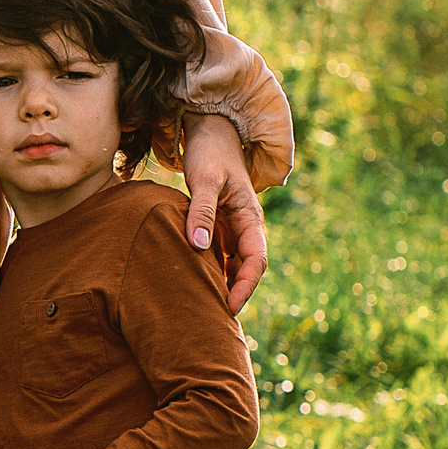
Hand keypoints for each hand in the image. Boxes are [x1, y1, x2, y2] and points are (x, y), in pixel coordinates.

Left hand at [181, 115, 267, 314]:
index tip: (228, 306)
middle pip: (245, 268)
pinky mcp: (217, 225)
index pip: (256, 260)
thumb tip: (199, 247)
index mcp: (251, 217)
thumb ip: (201, 212)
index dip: (245, 286)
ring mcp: (231, 227)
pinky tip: (191, 283)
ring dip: (221, 283)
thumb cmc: (209, 152)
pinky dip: (209, 269)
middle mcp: (244, 226)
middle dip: (234, 293)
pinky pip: (217, 254)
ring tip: (202, 307)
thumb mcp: (205, 180)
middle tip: (212, 318)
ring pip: (231, 264)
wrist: (209, 129)